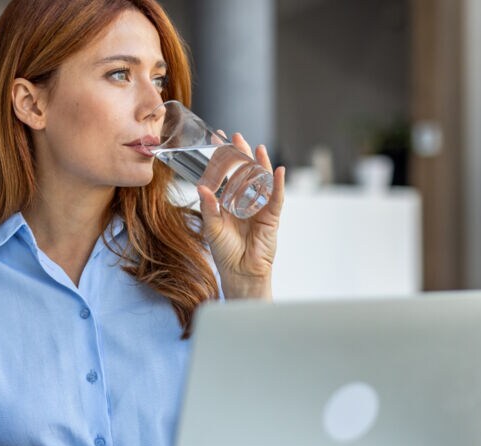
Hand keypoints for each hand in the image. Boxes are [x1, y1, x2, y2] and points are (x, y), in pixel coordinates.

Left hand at [197, 132, 284, 299]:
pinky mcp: (272, 217)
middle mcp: (246, 202)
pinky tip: (278, 171)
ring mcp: (260, 208)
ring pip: (262, 181)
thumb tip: (202, 187)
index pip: (228, 175)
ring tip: (258, 148)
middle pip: (246, 172)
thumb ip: (209, 207)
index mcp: (230, 202)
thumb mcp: (212, 227)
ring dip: (261, 164)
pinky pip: (276, 198)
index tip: (218, 140)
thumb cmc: (226, 253)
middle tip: (236, 137)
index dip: (224, 159)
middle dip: (242, 155)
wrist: (240, 273)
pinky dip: (278, 184)